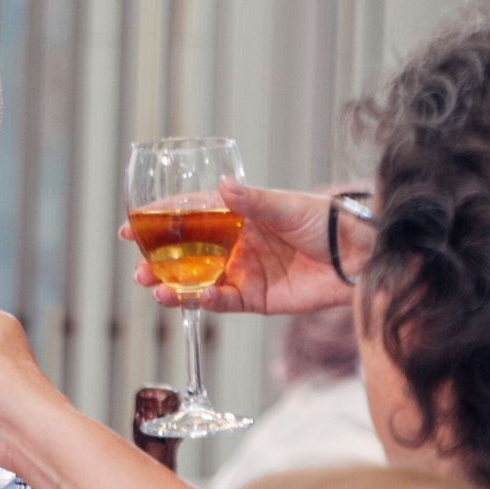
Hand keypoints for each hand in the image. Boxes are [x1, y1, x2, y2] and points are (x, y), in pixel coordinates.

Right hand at [126, 179, 357, 314]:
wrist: (359, 257)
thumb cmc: (326, 221)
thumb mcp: (286, 205)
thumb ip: (252, 201)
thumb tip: (223, 186)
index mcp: (237, 216)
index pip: (188, 216)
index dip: (158, 222)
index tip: (130, 228)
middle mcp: (235, 244)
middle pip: (185, 255)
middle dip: (158, 263)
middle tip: (139, 269)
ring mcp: (244, 272)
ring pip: (198, 282)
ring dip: (174, 287)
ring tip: (155, 290)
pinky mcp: (256, 299)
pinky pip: (224, 303)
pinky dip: (208, 302)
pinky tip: (198, 297)